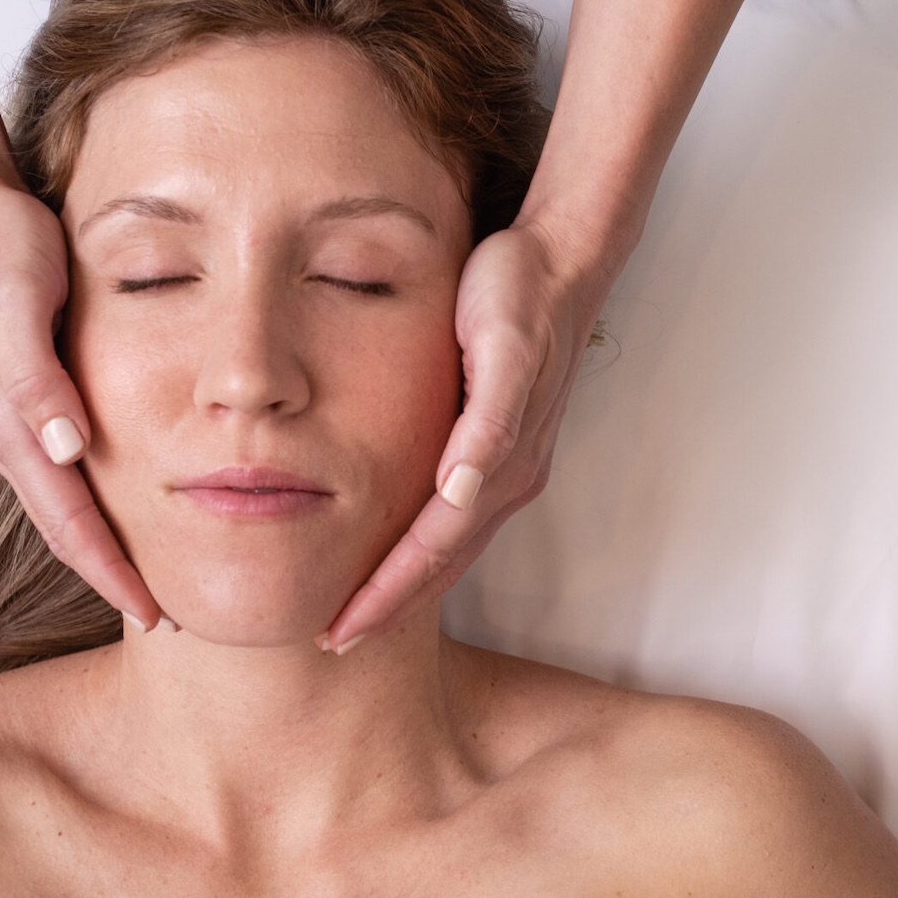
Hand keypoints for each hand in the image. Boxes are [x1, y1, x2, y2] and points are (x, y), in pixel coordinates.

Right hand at [0, 173, 166, 630]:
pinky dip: (97, 509)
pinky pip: (66, 477)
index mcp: (10, 428)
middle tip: (167, 618)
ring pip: (66, 508)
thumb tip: (66, 448)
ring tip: (155, 582)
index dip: (110, 572)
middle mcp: (10, 438)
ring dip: (105, 549)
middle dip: (112, 577)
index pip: (68, 523)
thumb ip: (37, 378)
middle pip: (67, 530)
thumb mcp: (20, 304)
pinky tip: (130, 513)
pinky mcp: (28, 405)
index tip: (152, 614)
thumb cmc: (3, 253)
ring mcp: (15, 425)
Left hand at [323, 218, 606, 651]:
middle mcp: (508, 477)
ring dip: (406, 584)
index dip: (385, 592)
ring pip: (450, 546)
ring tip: (357, 610)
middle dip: (389, 605)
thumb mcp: (503, 345)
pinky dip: (422, 548)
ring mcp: (509, 467)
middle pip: (441, 562)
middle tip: (334, 640)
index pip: (432, 547)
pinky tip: (397, 549)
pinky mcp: (501, 446)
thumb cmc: (519, 291)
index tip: (340, 629)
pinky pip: (455, 518)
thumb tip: (459, 490)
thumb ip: (488, 421)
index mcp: (503, 462)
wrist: (563, 258)